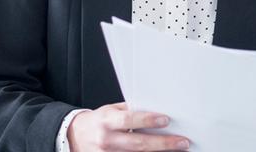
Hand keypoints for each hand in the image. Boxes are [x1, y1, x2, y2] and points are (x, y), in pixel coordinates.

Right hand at [67, 102, 189, 150]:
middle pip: (138, 143)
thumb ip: (129, 111)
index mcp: (106, 121)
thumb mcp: (110, 111)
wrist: (74, 137)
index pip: (129, 120)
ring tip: (177, 150)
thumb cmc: (97, 122)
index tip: (165, 119)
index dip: (147, 119)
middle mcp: (106, 140)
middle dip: (163, 143)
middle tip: (182, 142)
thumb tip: (154, 108)